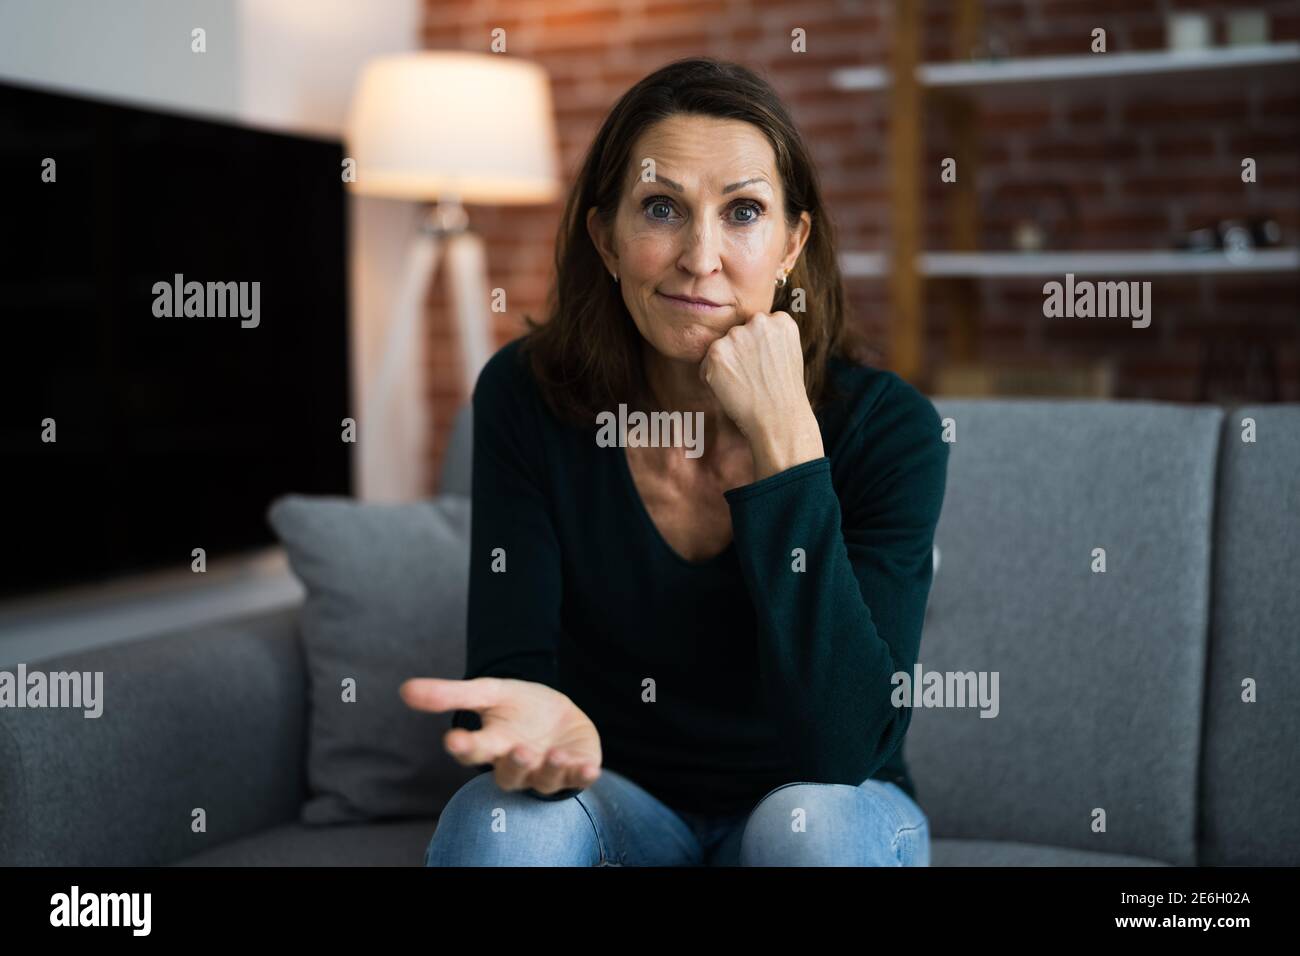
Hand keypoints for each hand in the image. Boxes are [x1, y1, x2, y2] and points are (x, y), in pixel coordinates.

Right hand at [399, 676, 601, 795]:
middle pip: (511, 775)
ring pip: (545, 780)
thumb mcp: (487, 693)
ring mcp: (547, 770)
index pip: (473, 752)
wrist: (555, 712)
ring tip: (551, 753)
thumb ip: (450, 694)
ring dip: (548, 770)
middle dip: (515, 765)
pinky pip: (578, 778)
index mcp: (493, 746)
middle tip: (517, 750)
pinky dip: (582, 775)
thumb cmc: (517, 707)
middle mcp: (518, 765)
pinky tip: (588, 768)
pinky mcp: (576, 768)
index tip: (453, 739)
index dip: (464, 747)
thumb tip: (405, 689)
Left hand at [698, 310, 823, 478]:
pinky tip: (732, 391)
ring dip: (726, 364)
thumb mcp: (789, 355)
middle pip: (738, 334)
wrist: (779, 419)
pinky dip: (712, 378)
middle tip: (753, 379)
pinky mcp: (716, 352)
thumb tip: (750, 339)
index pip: (759, 327)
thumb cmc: (785, 394)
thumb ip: (771, 339)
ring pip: (722, 348)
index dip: (758, 350)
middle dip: (740, 354)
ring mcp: (736, 336)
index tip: (765, 367)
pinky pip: (706, 364)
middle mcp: (758, 322)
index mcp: (781, 320)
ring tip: (745, 385)